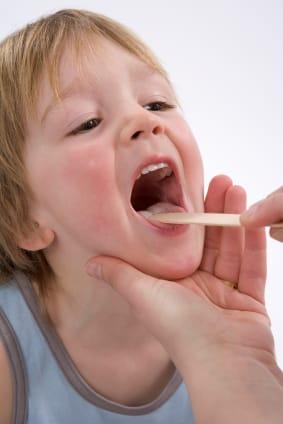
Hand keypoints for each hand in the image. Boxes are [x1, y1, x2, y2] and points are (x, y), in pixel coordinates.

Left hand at [86, 175, 274, 373]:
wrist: (224, 363)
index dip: (187, 218)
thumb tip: (90, 263)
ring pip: (232, 250)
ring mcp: (226, 295)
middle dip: (213, 210)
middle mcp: (199, 288)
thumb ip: (119, 274)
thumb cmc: (180, 329)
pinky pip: (254, 269)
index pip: (182, 244)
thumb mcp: (142, 294)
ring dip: (234, 220)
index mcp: (174, 285)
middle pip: (209, 242)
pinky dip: (254, 246)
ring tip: (236, 189)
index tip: (190, 191)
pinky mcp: (250, 302)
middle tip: (218, 181)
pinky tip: (253, 221)